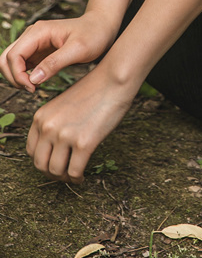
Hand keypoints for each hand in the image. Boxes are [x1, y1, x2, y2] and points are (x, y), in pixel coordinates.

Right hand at [0, 10, 119, 92]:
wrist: (102, 26)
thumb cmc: (94, 34)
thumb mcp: (78, 49)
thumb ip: (55, 63)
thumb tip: (33, 79)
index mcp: (39, 32)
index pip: (14, 55)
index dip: (18, 75)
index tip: (33, 88)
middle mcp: (32, 35)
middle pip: (6, 59)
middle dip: (13, 77)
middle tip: (32, 89)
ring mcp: (34, 43)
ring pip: (10, 62)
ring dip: (16, 77)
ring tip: (34, 87)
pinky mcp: (38, 51)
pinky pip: (21, 65)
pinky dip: (23, 76)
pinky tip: (37, 83)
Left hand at [26, 63, 136, 181]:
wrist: (114, 80)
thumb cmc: (94, 89)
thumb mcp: (63, 104)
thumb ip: (54, 123)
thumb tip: (55, 147)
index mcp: (41, 116)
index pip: (31, 150)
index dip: (42, 161)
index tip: (53, 163)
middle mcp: (48, 127)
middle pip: (40, 164)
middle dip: (51, 173)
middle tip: (63, 174)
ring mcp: (65, 136)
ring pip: (56, 171)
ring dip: (64, 178)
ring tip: (74, 176)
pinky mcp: (84, 143)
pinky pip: (74, 171)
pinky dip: (77, 178)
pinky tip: (82, 176)